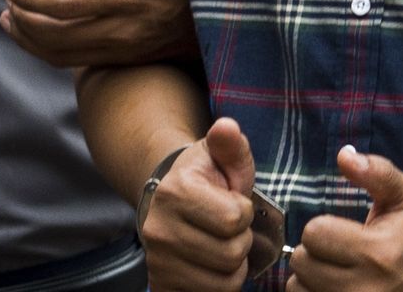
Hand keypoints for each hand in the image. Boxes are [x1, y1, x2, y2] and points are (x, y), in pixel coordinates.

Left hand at [0, 0, 196, 66]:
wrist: (219, 14)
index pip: (61, 5)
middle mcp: (120, 30)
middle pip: (53, 36)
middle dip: (21, 20)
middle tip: (6, 1)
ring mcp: (122, 50)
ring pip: (60, 56)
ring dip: (28, 41)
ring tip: (11, 21)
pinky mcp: (124, 60)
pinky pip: (75, 63)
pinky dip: (48, 52)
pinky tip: (39, 37)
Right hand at [143, 118, 258, 291]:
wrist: (173, 199)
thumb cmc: (207, 177)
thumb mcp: (222, 155)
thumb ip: (230, 143)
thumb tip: (226, 127)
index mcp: (175, 193)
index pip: (234, 218)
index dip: (244, 211)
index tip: (233, 202)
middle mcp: (159, 230)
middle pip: (232, 254)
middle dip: (241, 240)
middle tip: (229, 227)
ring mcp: (158, 262)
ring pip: (225, 281)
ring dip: (234, 265)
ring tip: (221, 243)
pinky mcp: (161, 285)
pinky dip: (219, 285)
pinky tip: (211, 264)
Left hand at [286, 146, 402, 291]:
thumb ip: (376, 171)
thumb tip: (343, 155)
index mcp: (378, 252)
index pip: (315, 233)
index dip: (322, 226)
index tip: (342, 229)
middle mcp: (365, 287)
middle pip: (302, 262)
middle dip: (314, 250)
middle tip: (338, 249)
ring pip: (297, 287)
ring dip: (309, 275)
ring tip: (334, 268)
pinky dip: (311, 291)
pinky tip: (331, 283)